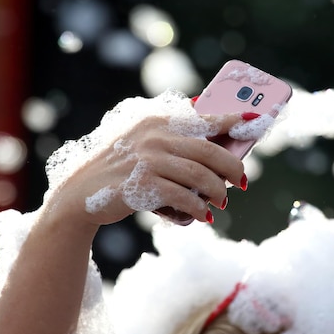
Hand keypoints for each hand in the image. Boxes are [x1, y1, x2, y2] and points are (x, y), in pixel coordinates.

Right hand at [41, 113, 246, 229]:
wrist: (79, 194)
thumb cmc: (119, 169)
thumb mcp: (141, 143)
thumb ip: (172, 138)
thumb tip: (213, 137)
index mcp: (157, 120)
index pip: (203, 117)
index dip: (232, 120)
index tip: (254, 120)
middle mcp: (154, 135)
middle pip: (209, 150)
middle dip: (232, 167)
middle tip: (241, 181)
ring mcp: (148, 159)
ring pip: (200, 176)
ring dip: (217, 192)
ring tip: (222, 202)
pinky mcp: (143, 185)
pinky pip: (184, 197)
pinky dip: (198, 209)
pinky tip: (202, 216)